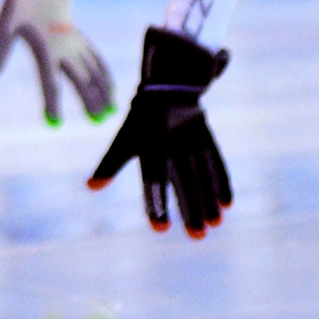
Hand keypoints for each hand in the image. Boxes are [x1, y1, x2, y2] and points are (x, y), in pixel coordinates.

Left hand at [0, 0, 114, 125]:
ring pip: (93, 71)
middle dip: (89, 102)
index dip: (52, 103)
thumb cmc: (19, 3)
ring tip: (110, 112)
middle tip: (97, 123)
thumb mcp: (3, 24)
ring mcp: (75, 42)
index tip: (54, 123)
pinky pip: (96, 58)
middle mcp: (65, 48)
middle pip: (80, 79)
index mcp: (46, 48)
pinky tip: (111, 88)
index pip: (50, 82)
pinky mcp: (79, 36)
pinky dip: (105, 74)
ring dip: (103, 92)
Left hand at [89, 27, 232, 236]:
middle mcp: (173, 141)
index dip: (157, 201)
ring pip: (202, 174)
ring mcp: (193, 138)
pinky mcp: (206, 136)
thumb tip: (91, 186)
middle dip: (191, 209)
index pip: (153, 176)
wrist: (168, 80)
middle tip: (197, 237)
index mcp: (150, 142)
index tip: (161, 228)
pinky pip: (216, 161)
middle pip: (184, 181)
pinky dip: (222, 182)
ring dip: (209, 200)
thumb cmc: (140, 117)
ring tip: (213, 226)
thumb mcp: (124, 137)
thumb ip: (110, 163)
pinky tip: (227, 204)